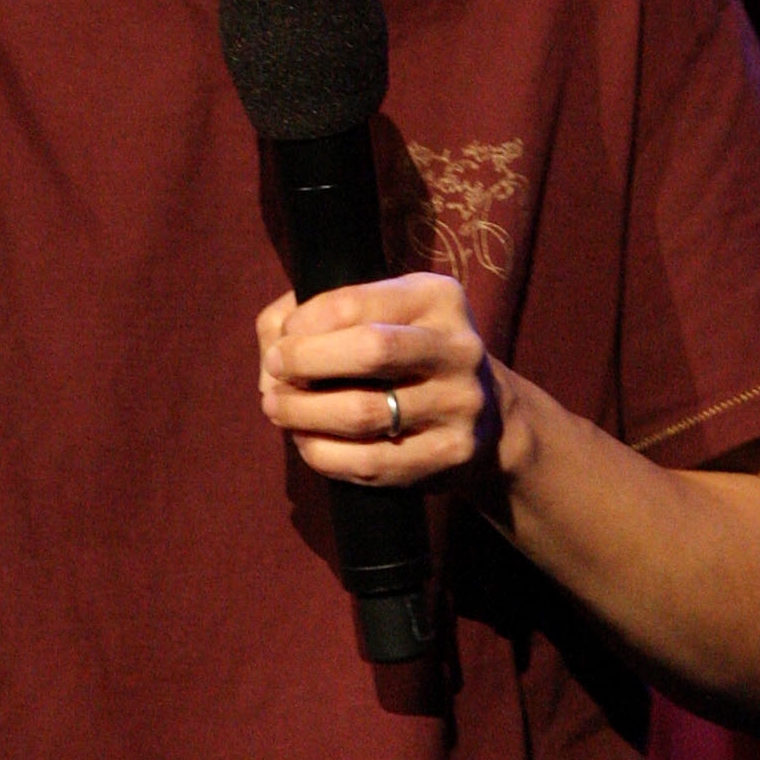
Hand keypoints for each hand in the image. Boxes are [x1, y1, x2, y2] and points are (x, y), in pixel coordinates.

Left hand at [257, 272, 502, 484]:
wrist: (487, 418)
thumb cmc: (410, 357)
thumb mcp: (385, 314)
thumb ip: (321, 311)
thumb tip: (275, 335)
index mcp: (437, 298)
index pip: (354, 303)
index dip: (304, 323)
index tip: (282, 340)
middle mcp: (458, 347)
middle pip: (369, 351)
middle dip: (304, 362)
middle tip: (273, 372)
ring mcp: (459, 404)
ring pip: (363, 412)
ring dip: (303, 413)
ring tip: (278, 409)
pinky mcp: (449, 454)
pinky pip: (369, 461)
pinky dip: (322, 453)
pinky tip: (307, 442)